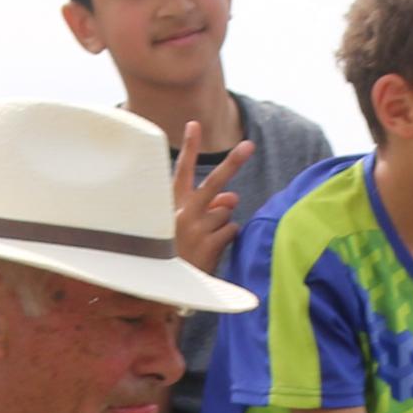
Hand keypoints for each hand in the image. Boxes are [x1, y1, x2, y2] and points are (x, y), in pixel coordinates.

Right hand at [172, 123, 255, 278]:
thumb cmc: (172, 253)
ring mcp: (197, 229)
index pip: (179, 171)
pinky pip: (232, 229)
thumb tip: (234, 196)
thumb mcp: (182, 227)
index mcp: (170, 206)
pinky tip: (211, 249)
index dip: (189, 147)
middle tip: (249, 145)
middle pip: (214, 183)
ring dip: (222, 221)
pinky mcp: (210, 245)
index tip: (194, 124)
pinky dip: (227, 236)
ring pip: (226, 211)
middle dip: (232, 162)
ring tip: (204, 239)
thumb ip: (207, 207)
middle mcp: (183, 214)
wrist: (163, 289)